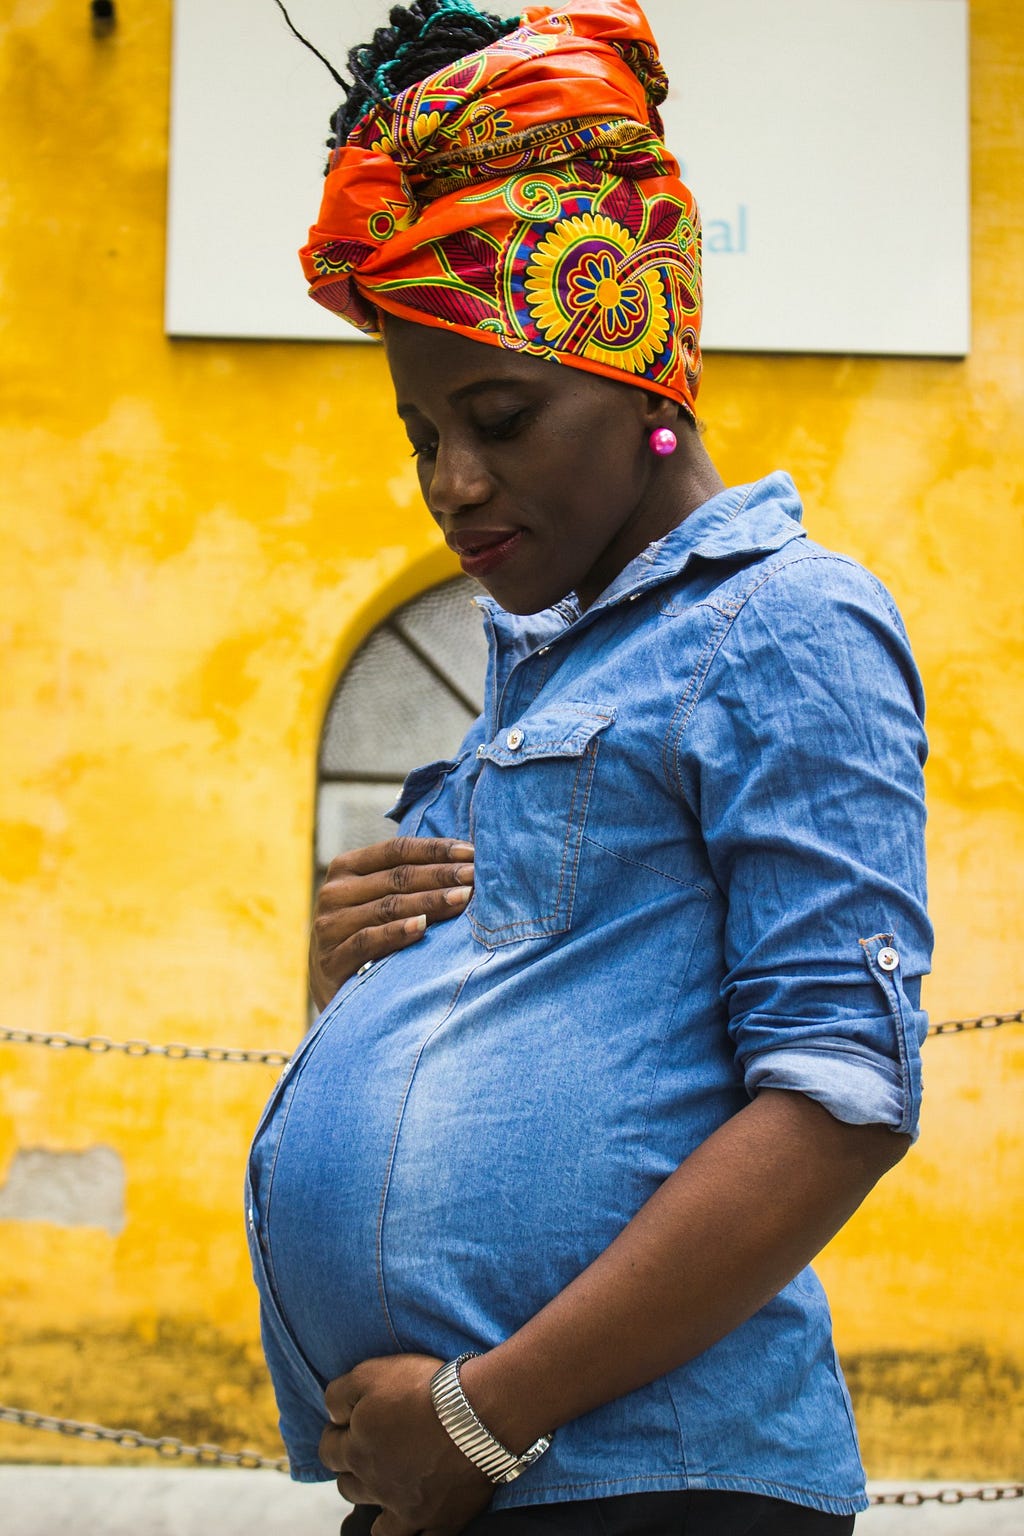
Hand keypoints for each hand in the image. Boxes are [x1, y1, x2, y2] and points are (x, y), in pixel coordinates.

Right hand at [310, 838, 474, 1010]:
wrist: (331, 989)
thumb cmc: (367, 935)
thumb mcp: (378, 901)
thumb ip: (407, 881)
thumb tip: (467, 862)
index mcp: (346, 868)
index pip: (396, 850)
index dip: (435, 849)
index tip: (472, 853)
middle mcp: (334, 892)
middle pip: (397, 877)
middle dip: (441, 875)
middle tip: (475, 876)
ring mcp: (330, 926)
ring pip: (388, 906)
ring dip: (430, 901)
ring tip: (463, 898)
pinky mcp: (332, 959)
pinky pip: (367, 940)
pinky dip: (396, 932)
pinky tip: (422, 927)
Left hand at [320, 1355, 493, 1535]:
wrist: (475, 1413)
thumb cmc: (424, 1389)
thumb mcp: (370, 1373)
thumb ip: (339, 1394)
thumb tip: (332, 1414)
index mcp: (357, 1450)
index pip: (328, 1452)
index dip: (335, 1436)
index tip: (348, 1424)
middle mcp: (376, 1485)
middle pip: (349, 1488)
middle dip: (353, 1471)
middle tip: (371, 1452)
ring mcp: (407, 1509)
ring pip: (379, 1526)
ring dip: (378, 1508)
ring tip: (389, 1492)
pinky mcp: (439, 1521)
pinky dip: (417, 1535)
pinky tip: (417, 1525)